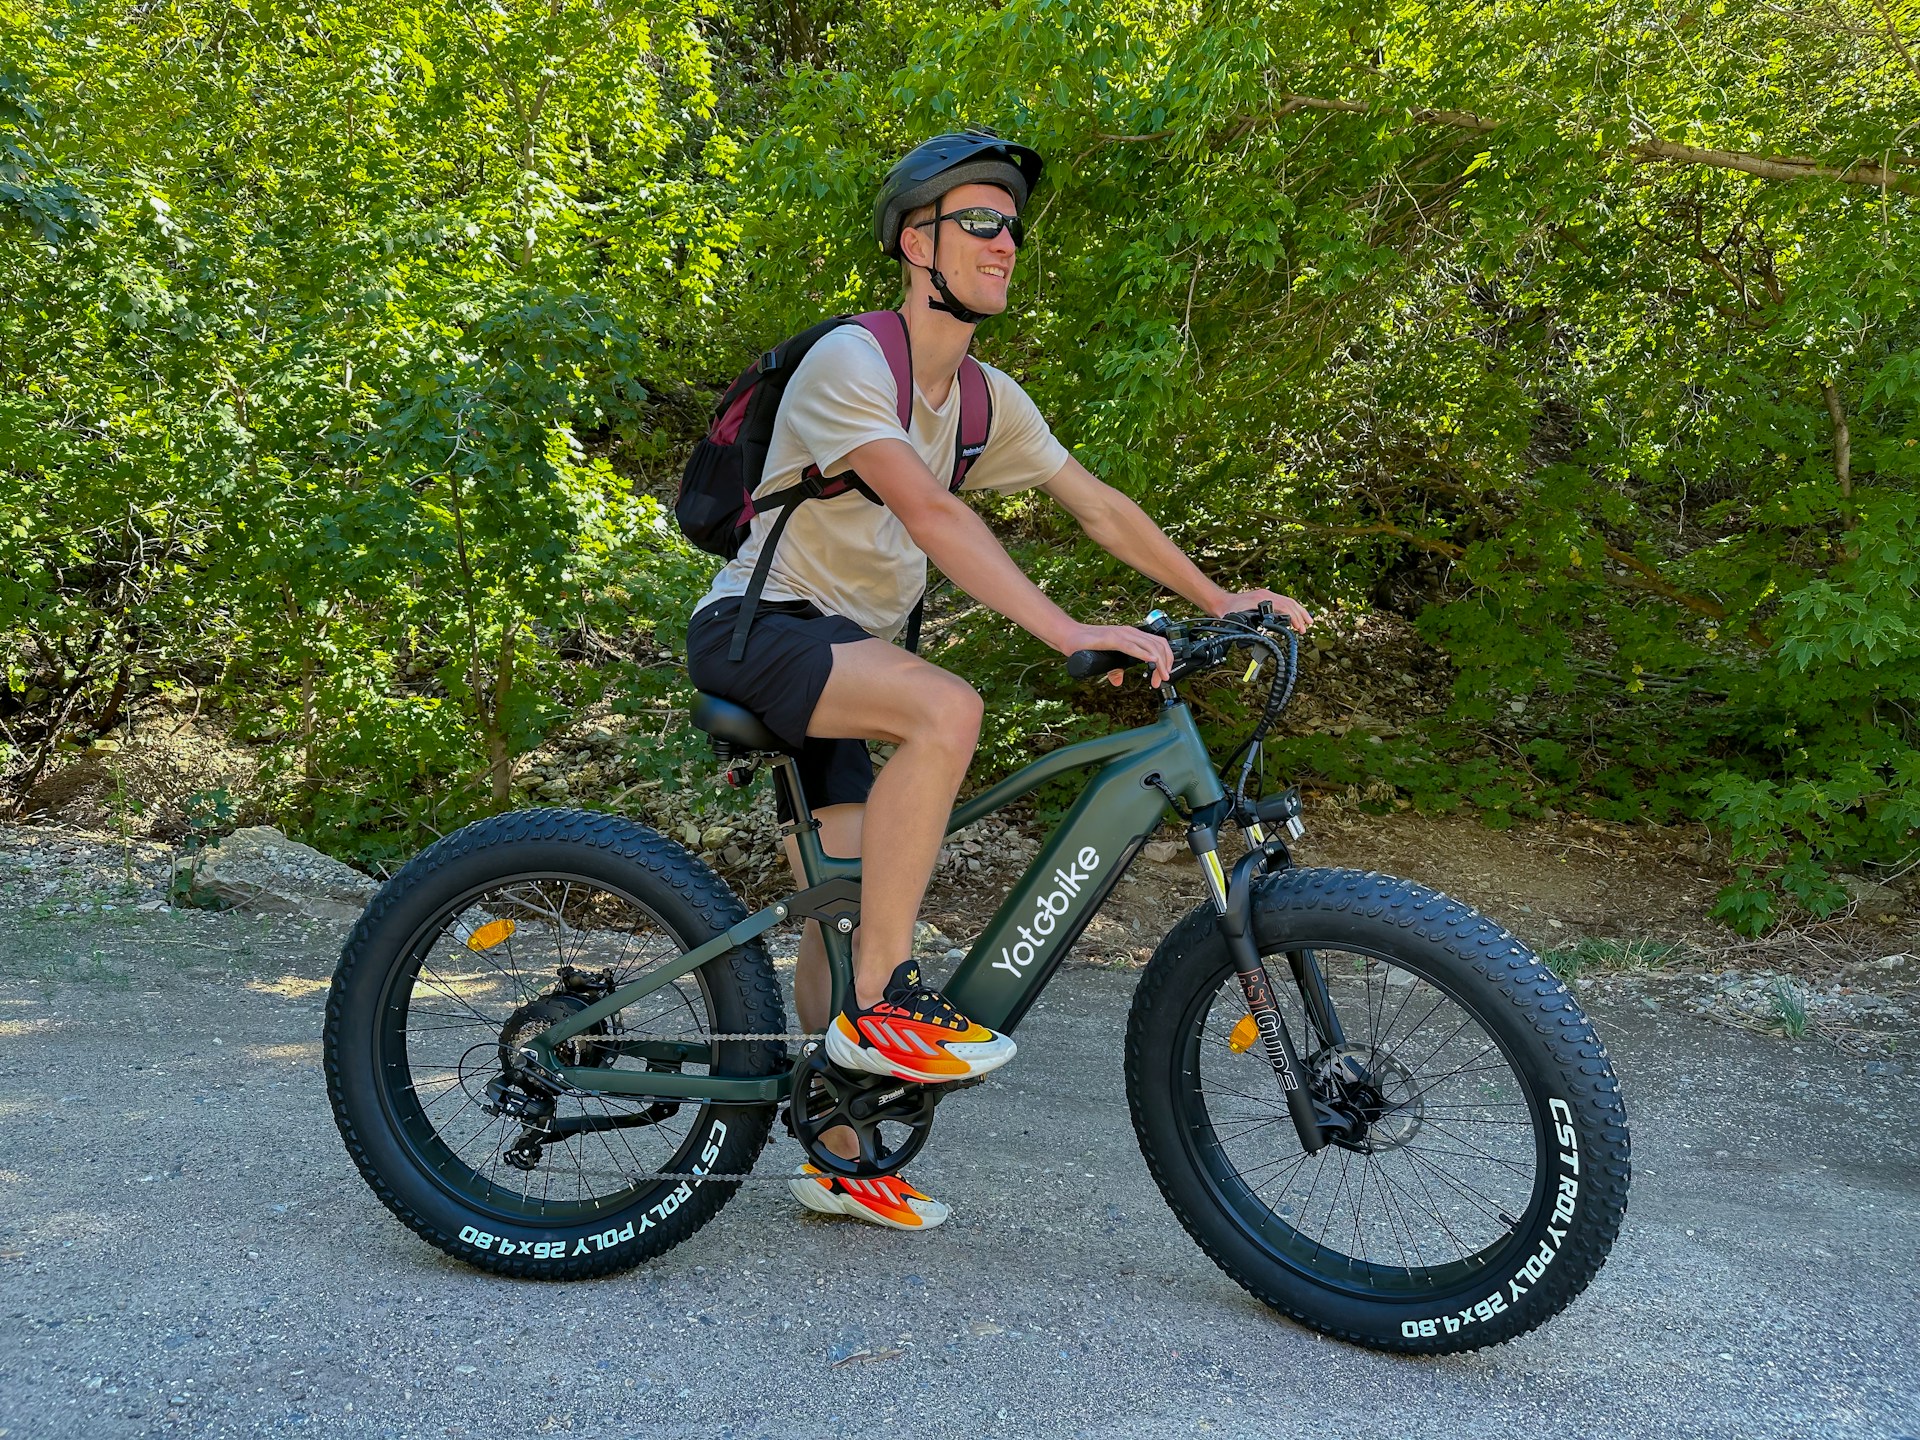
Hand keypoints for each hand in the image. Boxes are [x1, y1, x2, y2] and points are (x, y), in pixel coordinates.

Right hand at [1057, 622, 1175, 687]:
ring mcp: (1121, 634)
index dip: (1166, 659)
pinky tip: (1151, 661)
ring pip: (1150, 645)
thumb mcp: (1106, 660)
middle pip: (1158, 645)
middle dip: (1166, 663)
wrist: (1069, 637)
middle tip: (1164, 679)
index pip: (1157, 644)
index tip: (1164, 675)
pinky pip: (1132, 646)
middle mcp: (1130, 632)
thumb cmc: (1086, 645)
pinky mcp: (1112, 638)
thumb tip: (1118, 680)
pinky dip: (1145, 654)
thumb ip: (1114, 669)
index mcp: (1131, 635)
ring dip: (1159, 662)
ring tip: (1161, 676)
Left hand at [1208, 587, 1312, 633]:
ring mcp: (1266, 594)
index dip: (1294, 618)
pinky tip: (1294, 616)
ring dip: (1298, 612)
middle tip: (1305, 628)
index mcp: (1262, 598)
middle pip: (1290, 603)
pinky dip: (1291, 609)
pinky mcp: (1265, 597)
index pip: (1285, 607)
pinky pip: (1283, 602)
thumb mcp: (1239, 619)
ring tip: (1306, 622)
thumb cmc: (1227, 611)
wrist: (1220, 603)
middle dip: (1300, 616)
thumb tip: (1263, 632)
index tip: (1298, 628)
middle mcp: (1266, 594)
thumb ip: (1251, 624)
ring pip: (1288, 601)